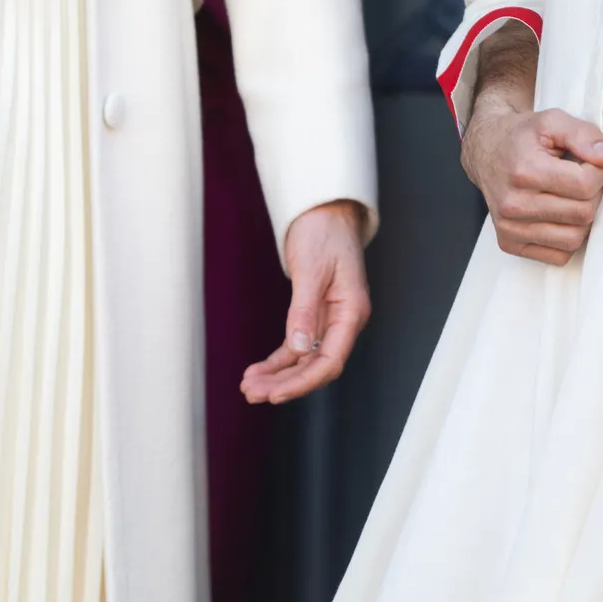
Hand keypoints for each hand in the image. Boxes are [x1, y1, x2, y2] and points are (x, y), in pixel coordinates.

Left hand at [241, 199, 369, 404]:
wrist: (324, 208)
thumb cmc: (324, 231)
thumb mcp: (312, 268)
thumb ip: (305, 310)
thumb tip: (297, 349)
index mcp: (352, 312)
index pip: (330, 360)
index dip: (303, 382)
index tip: (275, 393)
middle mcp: (343, 321)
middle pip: (315, 366)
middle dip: (284, 383)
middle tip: (252, 392)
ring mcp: (329, 319)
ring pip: (304, 359)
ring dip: (278, 374)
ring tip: (250, 386)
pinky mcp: (313, 313)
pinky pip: (296, 345)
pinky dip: (279, 359)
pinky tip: (260, 370)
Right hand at [460, 24, 602, 263]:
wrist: (484, 147)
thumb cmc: (526, 131)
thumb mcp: (552, 116)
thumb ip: (584, 132)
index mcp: (523, 170)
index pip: (587, 188)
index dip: (597, 172)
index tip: (587, 158)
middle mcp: (511, 202)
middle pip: (584, 215)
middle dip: (589, 194)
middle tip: (578, 174)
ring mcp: (508, 226)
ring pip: (574, 237)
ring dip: (579, 215)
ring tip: (566, 191)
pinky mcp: (508, 244)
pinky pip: (558, 253)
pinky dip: (564, 235)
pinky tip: (554, 210)